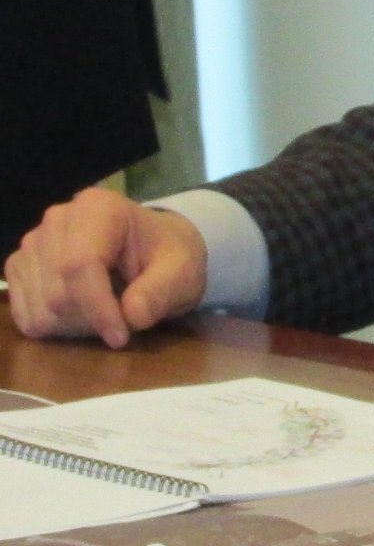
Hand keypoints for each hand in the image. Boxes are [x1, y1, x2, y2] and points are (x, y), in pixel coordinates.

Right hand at [5, 190, 208, 347]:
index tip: (121, 337)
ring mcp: (32, 244)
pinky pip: (24, 316)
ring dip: (75, 326)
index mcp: (97, 208)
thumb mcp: (183, 273)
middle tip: (123, 323)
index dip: (98, 309)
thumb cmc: (168, 258)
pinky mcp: (19, 268)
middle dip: (92, 320)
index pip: (79, 265)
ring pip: (39, 309)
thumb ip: (162, 292)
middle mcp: (56, 220)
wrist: (152, 249)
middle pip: (57, 292)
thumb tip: (132, 316)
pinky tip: (83, 313)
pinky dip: (55, 327)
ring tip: (107, 312)